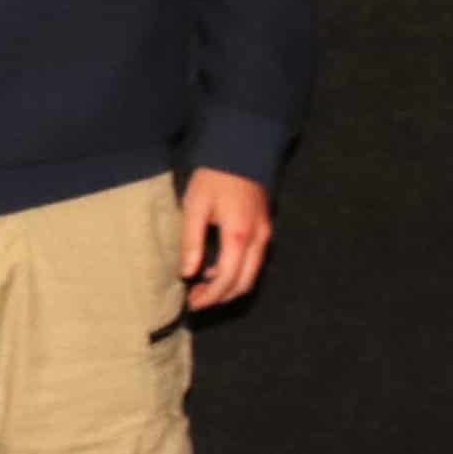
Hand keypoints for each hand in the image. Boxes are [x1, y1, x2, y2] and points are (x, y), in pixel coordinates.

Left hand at [179, 167, 271, 309]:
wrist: (242, 150)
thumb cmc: (215, 177)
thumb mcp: (195, 206)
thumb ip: (191, 240)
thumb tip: (187, 272)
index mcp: (239, 236)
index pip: (227, 280)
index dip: (210, 297)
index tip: (192, 303)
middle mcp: (258, 240)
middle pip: (243, 284)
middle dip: (220, 297)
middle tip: (196, 299)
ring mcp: (265, 235)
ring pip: (251, 275)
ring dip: (229, 286)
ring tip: (202, 286)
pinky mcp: (265, 229)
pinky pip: (254, 262)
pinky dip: (237, 272)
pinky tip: (216, 267)